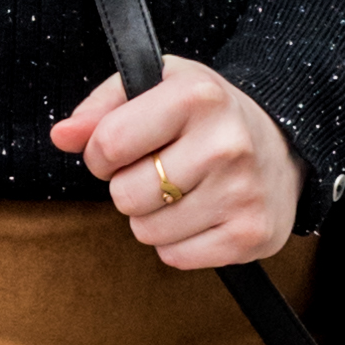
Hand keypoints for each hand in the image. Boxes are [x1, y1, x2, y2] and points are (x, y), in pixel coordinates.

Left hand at [52, 57, 303, 269]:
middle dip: (129, 187)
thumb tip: (61, 135)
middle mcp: (226, 143)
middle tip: (158, 171)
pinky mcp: (252, 235)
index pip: (108, 144)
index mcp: (198, 96)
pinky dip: (178, 242)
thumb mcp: (158, 87)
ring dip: (152, 217)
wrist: (284, 142)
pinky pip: (176, 257)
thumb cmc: (205, 115)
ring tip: (183, 191)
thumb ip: (102, 107)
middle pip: (126, 195)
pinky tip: (201, 213)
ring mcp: (243, 193)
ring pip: (147, 231)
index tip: (122, 149)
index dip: (101, 153)